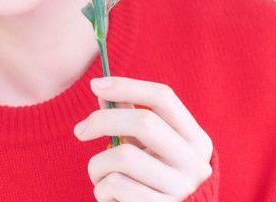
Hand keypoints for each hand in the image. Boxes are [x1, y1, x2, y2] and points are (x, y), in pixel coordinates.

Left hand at [73, 76, 213, 200]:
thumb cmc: (148, 178)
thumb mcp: (145, 146)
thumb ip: (128, 115)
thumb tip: (101, 89)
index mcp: (196, 139)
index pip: (163, 97)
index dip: (126, 86)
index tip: (94, 85)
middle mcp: (195, 163)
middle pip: (144, 122)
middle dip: (102, 120)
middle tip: (80, 130)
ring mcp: (180, 188)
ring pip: (122, 156)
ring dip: (98, 164)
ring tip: (101, 175)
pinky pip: (114, 185)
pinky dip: (101, 189)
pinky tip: (110, 197)